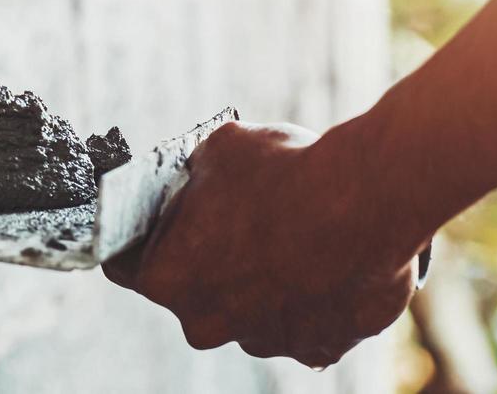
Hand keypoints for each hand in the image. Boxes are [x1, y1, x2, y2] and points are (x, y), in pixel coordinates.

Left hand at [103, 122, 423, 367]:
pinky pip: (299, 322)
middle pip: (189, 290)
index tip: (159, 221)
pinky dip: (305, 297)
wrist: (370, 200)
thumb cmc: (284, 170)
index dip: (141, 237)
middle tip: (235, 219)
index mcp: (166, 277)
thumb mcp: (218, 149)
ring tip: (288, 234)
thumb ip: (194, 176)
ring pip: (246, 309)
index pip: (126, 263)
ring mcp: (263, 340)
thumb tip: (195, 177)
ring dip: (258, 280)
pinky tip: (320, 260)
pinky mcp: (317, 348)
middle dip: (205, 259)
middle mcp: (206, 322)